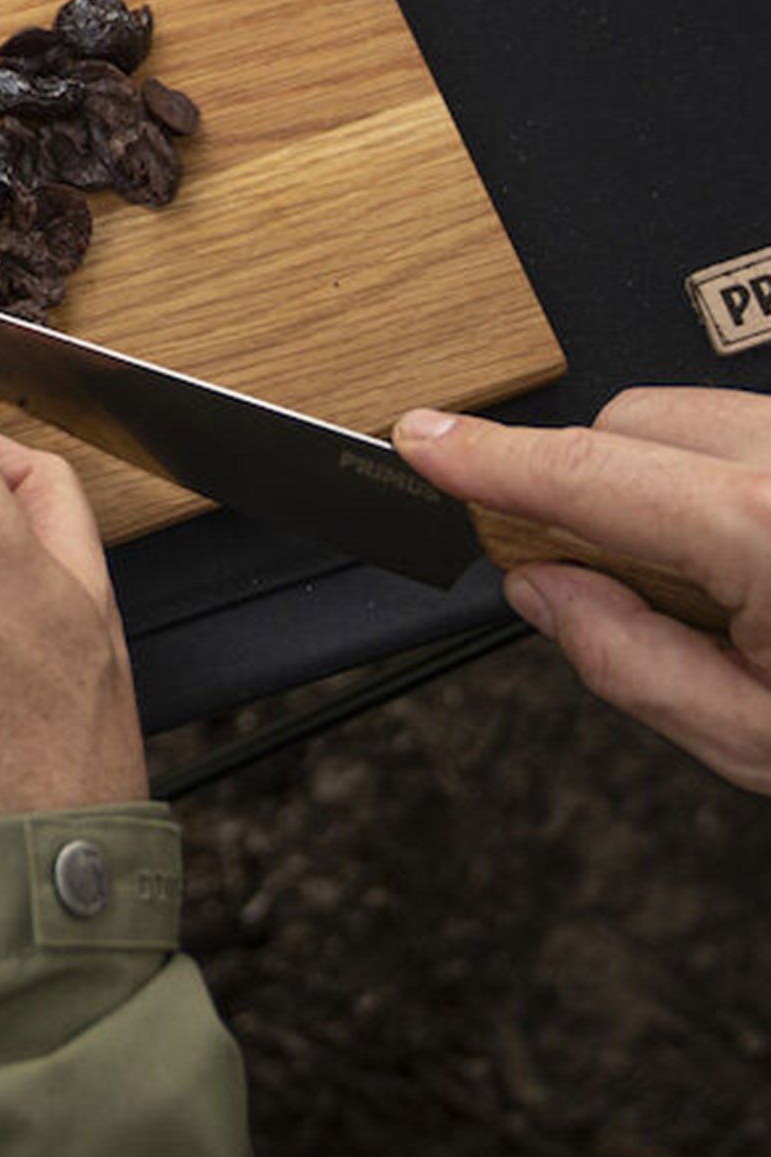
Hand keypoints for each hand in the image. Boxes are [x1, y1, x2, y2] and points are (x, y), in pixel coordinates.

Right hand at [395, 388, 770, 792]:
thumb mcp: (760, 739)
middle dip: (597, 488)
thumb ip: (631, 663)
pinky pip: (746, 432)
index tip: (421, 443)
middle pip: (631, 423)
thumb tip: (543, 592)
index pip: (585, 471)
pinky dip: (723, 478)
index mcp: (768, 528)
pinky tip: (758, 560)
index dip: (487, 458)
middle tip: (618, 584)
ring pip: (689, 417)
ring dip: (668, 480)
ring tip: (726, 584)